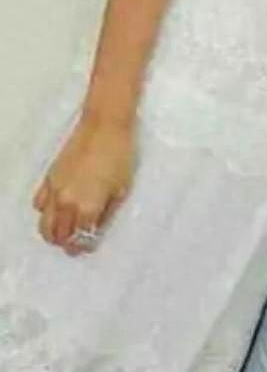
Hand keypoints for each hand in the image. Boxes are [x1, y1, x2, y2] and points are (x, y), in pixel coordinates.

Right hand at [32, 114, 134, 255]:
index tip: (89, 246)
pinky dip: (45, 212)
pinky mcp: (49, 178)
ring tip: (65, 230)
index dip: (84, 246)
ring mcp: (54, 191)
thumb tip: (96, 229)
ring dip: (53, 232)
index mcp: (87, 207)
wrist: (104, 125)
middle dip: (67, 243)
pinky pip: (39, 204)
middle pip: (58, 236)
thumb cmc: (120, 154)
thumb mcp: (122, 188)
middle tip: (76, 242)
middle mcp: (66, 203)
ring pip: (44, 224)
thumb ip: (108, 213)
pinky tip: (56, 209)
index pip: (79, 239)